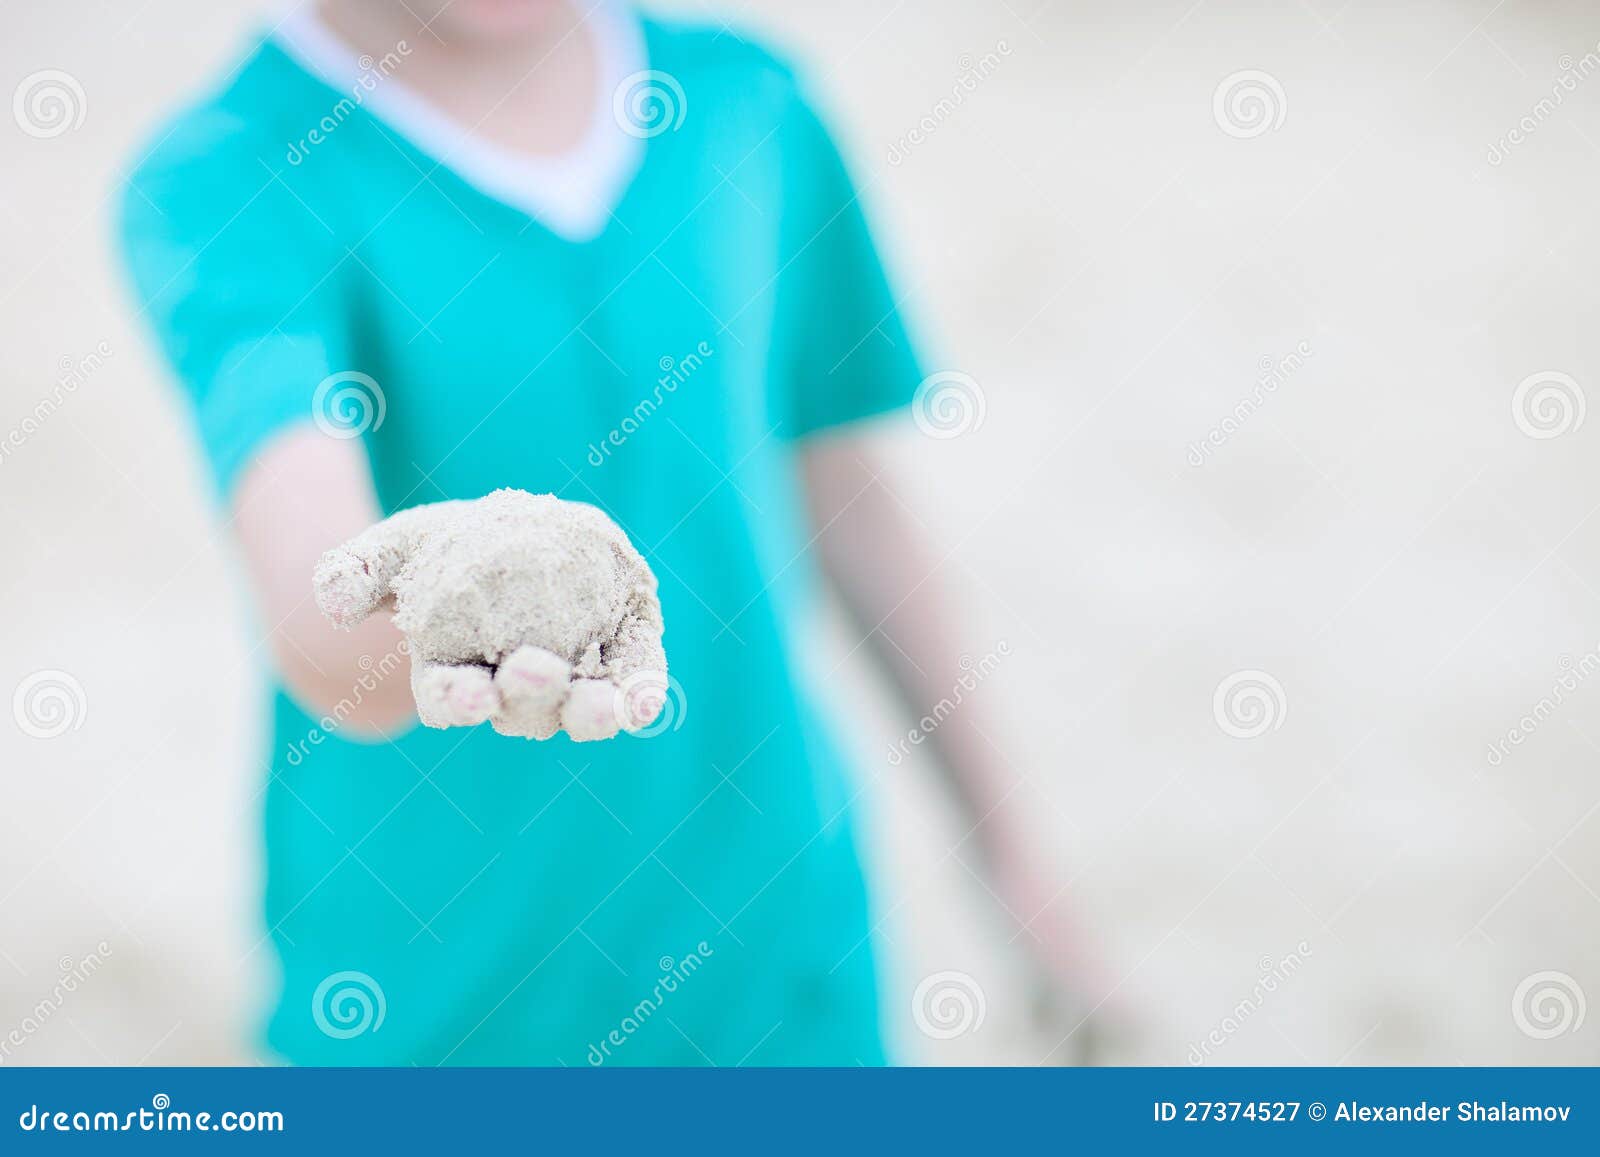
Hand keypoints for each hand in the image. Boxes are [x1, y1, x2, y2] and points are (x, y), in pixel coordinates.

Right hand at [313, 489, 667, 741]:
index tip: (472, 696)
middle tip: (537, 669)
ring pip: (581, 710)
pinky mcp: (619, 662)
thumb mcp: (400, 547)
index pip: (452, 699)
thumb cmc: (447, 548)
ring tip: (600, 707)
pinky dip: (639, 696)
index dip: (460, 703)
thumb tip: (333, 600)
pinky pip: (631, 686)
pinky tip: (644, 699)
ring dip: (591, 714)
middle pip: (522, 710)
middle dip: (529, 695)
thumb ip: (359, 570)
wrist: (517, 534)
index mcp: (457, 676)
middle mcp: (515, 692)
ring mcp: (571, 682)